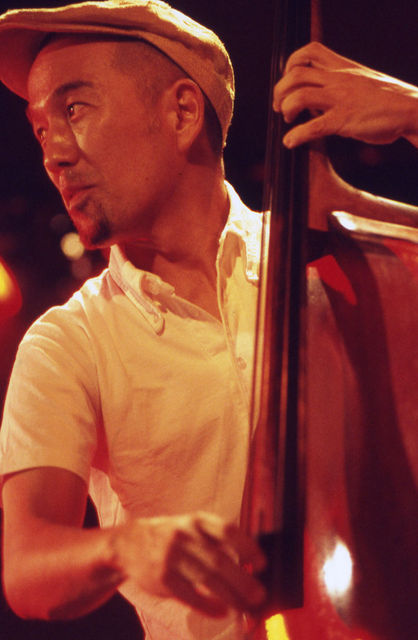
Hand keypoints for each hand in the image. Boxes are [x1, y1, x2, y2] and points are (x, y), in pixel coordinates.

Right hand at [115, 511, 265, 616]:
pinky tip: (222, 612)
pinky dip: (208, 605)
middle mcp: (184, 535)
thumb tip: (250, 563)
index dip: (247, 546)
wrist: (129, 544)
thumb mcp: (191, 527)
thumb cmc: (171, 536)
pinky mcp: (162, 578)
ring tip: (245, 606)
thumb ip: (216, 541)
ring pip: (206, 578)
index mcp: (196, 520)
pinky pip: (189, 595)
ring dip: (230, 595)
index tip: (262, 563)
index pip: (227, 530)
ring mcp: (171, 556)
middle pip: (219, 559)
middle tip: (259, 594)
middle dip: (242, 579)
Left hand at [273, 42, 417, 147]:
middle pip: (296, 73)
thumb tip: (317, 97)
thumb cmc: (387, 100)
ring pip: (299, 95)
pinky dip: (296, 135)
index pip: (310, 52)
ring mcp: (341, 99)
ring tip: (286, 120)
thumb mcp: (361, 82)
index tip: (289, 81)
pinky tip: (290, 142)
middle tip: (280, 106)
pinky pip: (313, 126)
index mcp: (343, 68)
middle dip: (280, 90)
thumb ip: (340, 84)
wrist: (411, 109)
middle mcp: (339, 79)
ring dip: (285, 108)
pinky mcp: (345, 120)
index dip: (291, 64)